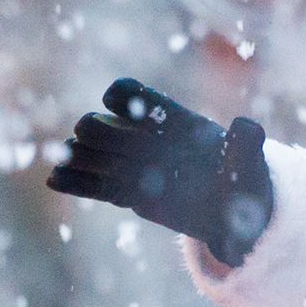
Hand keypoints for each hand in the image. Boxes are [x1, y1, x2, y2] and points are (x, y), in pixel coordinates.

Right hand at [46, 77, 274, 267]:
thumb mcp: (250, 165)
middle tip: (86, 134)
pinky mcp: (128, 193)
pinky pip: (98, 187)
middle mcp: (149, 141)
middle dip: (100, 130)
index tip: (112, 101)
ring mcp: (135, 166)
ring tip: (65, 158)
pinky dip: (78, 183)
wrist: (234, 209)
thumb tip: (248, 126)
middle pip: (112, 128)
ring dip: (81, 155)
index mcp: (176, 123)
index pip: (142, 98)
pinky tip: (55, 180)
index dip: (125, 97)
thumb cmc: (244, 180)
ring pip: (99, 157)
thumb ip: (247, 146)